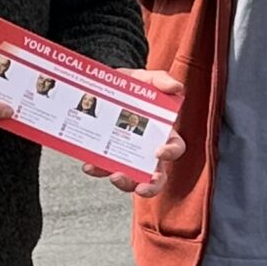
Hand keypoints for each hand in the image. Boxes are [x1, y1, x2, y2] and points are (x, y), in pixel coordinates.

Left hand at [78, 68, 185, 196]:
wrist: (98, 85)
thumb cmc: (128, 85)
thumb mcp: (144, 79)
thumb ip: (161, 80)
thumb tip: (177, 88)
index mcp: (161, 132)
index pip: (174, 147)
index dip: (170, 153)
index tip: (158, 152)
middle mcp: (146, 149)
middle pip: (157, 176)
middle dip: (151, 185)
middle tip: (141, 186)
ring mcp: (125, 155)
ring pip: (132, 179)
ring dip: (125, 182)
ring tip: (114, 175)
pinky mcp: (105, 157)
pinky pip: (104, 169)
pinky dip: (97, 170)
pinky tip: (89, 165)